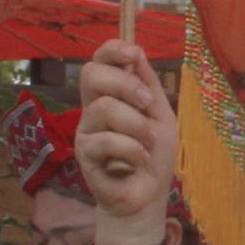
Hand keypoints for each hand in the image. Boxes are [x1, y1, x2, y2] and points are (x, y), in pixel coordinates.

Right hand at [77, 41, 177, 241]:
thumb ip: (149, 86)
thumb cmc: (153, 155)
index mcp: (111, 95)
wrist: (148, 195)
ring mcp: (86, 130)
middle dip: (126, 84)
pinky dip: (133, 151)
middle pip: (91, 74)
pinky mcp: (84, 154)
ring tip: (147, 144)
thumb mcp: (161, 115)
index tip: (132, 52)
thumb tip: (137, 51)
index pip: (99, 61)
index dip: (111, 50)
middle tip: (148, 104)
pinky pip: (107, 140)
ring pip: (104, 108)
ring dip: (137, 126)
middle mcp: (93, 108)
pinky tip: (140, 161)